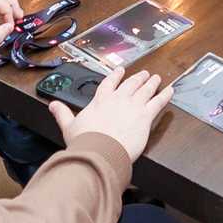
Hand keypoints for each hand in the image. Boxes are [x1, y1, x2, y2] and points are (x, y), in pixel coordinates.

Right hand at [49, 69, 171, 161]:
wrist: (100, 152)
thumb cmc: (85, 142)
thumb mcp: (69, 126)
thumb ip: (62, 113)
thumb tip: (52, 105)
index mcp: (100, 101)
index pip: (109, 84)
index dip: (115, 76)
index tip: (120, 71)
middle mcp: (118, 99)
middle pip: (130, 84)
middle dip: (138, 78)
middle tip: (144, 73)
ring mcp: (133, 106)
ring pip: (145, 90)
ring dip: (152, 83)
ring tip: (156, 78)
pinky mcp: (145, 116)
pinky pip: (158, 102)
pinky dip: (165, 95)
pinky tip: (170, 90)